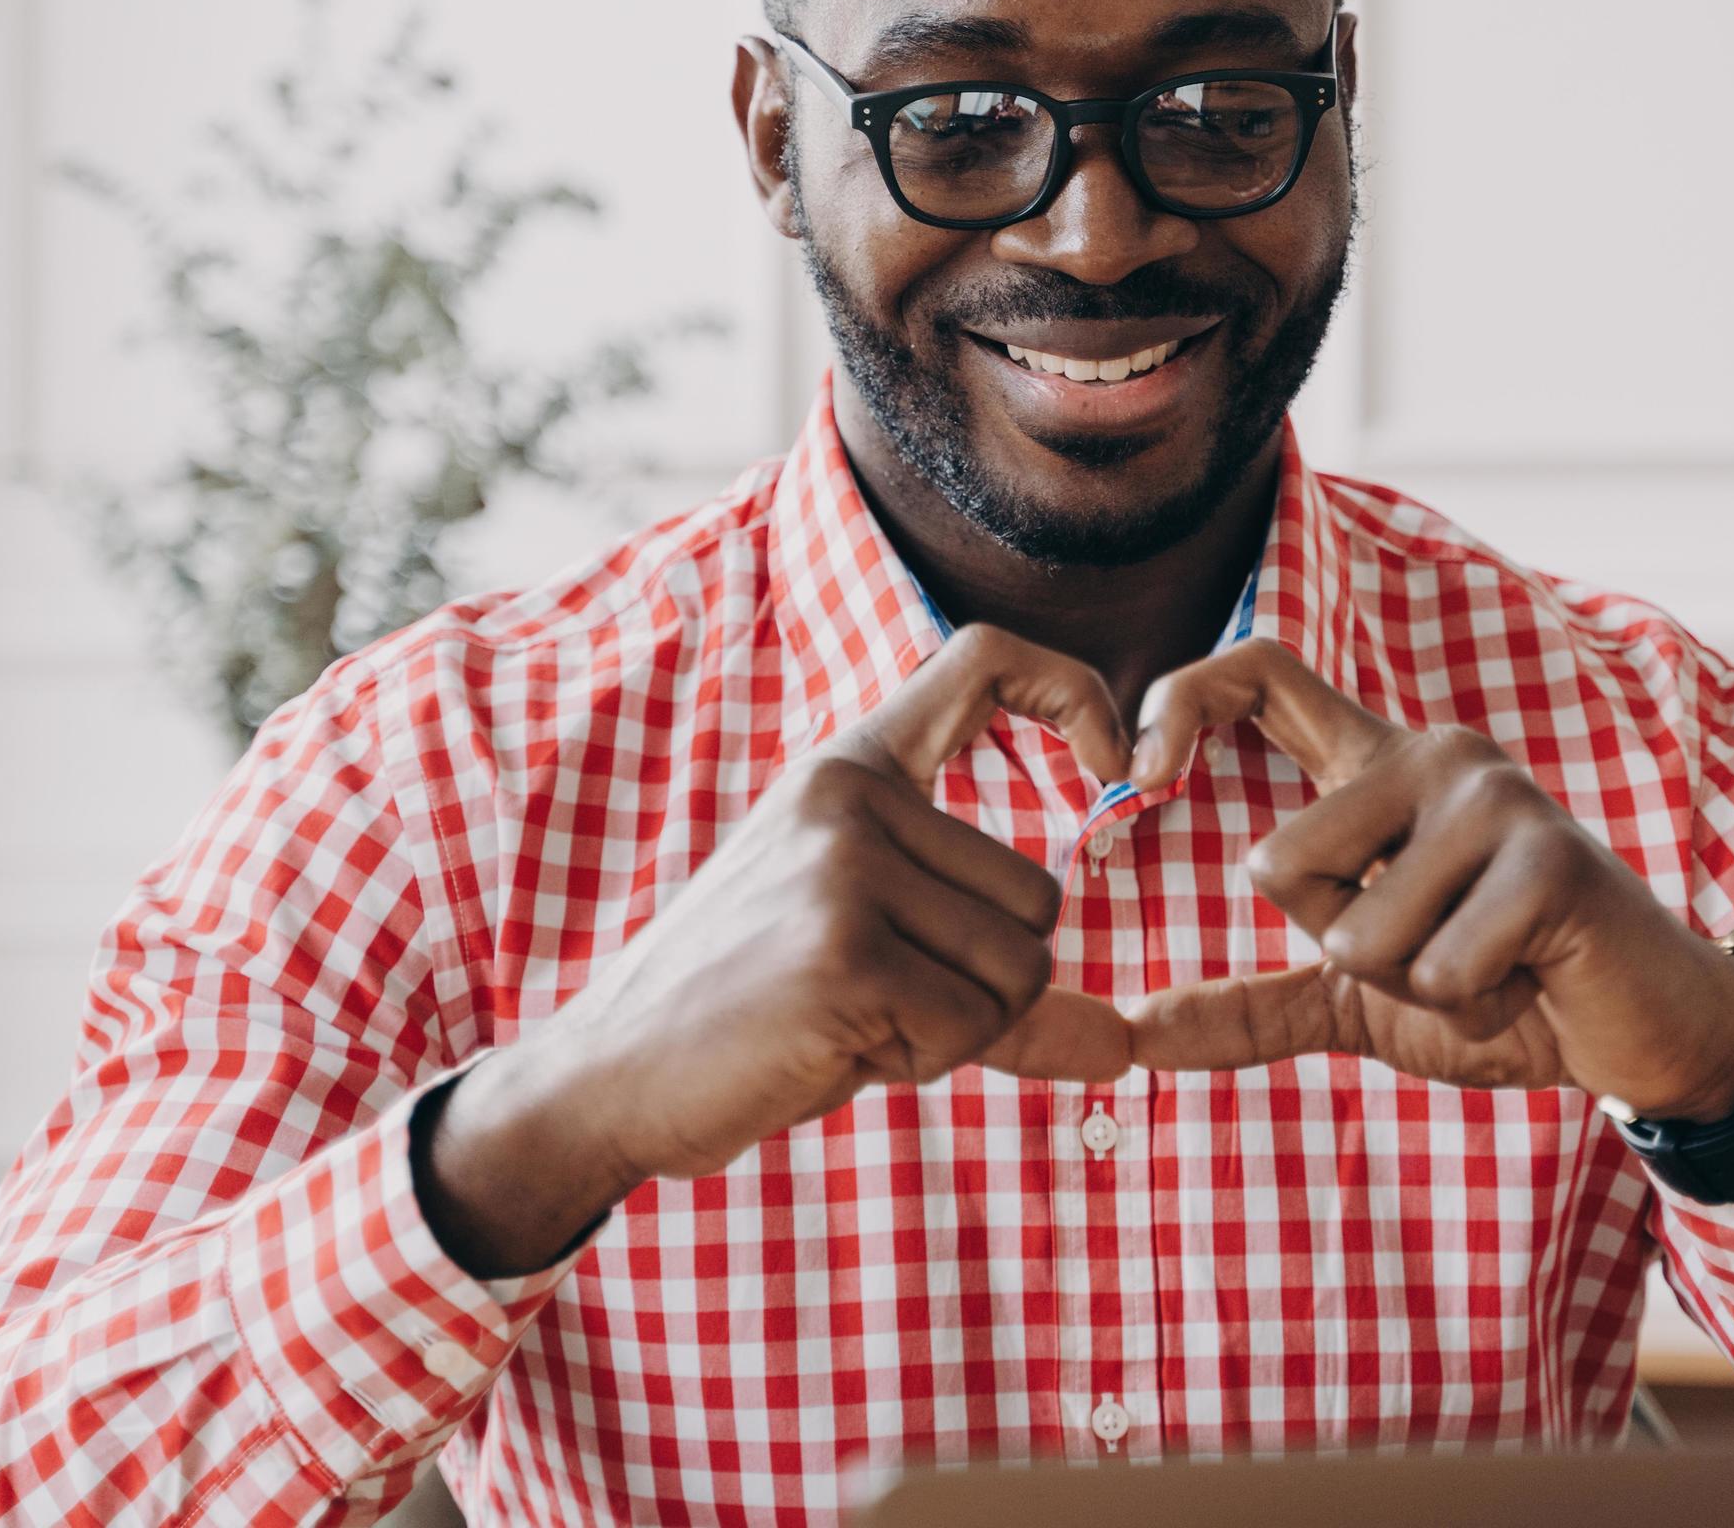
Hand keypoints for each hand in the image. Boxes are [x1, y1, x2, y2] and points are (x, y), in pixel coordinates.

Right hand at [423, 625, 1131, 1273]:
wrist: (610, 1074)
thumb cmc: (749, 1013)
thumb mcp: (866, 950)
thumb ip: (986, 973)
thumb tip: (1123, 1047)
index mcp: (850, 769)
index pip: (985, 659)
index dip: (1074, 690)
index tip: (1115, 765)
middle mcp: (848, 795)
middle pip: (1039, 896)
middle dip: (985, 985)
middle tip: (874, 998)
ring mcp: (843, 867)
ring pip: (1020, 968)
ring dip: (954, 1029)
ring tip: (848, 1018)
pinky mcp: (843, 951)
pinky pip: (972, 1025)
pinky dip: (922, 1060)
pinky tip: (832, 1046)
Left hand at [1120, 641, 1733, 1117]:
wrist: (1648, 1034)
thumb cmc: (1505, 995)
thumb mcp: (1358, 1000)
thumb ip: (1250, 1005)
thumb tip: (1130, 1035)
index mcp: (1379, 766)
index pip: (1262, 673)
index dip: (1183, 699)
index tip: (1142, 775)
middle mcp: (1434, 755)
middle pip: (1279, 864)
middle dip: (1339, 952)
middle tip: (1432, 951)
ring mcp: (1495, 798)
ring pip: (1356, 934)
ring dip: (1415, 990)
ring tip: (1492, 965)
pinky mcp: (1548, 862)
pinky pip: (1434, 970)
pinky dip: (1473, 1005)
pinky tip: (1532, 979)